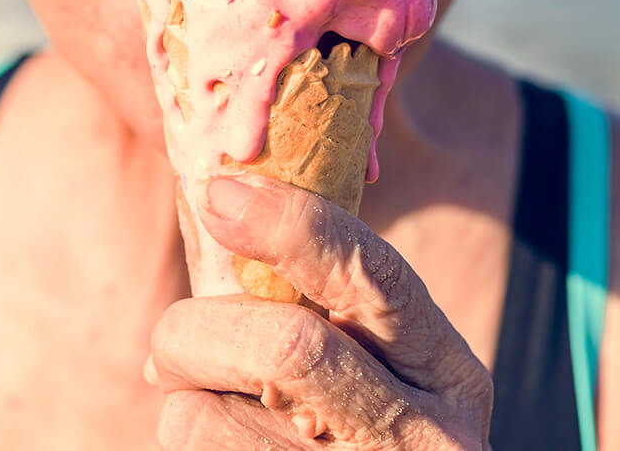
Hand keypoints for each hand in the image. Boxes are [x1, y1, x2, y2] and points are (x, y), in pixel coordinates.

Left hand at [147, 174, 493, 448]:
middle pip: (285, 345)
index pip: (376, 278)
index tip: (219, 193)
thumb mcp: (384, 380)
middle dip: (196, 330)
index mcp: (447, 375)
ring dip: (178, 407)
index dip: (292, 226)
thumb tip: (211, 226)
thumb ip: (326, 315)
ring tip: (206, 419)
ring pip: (204, 420)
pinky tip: (220, 448)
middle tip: (173, 347)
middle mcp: (424, 439)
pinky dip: (184, 442)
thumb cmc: (359, 446)